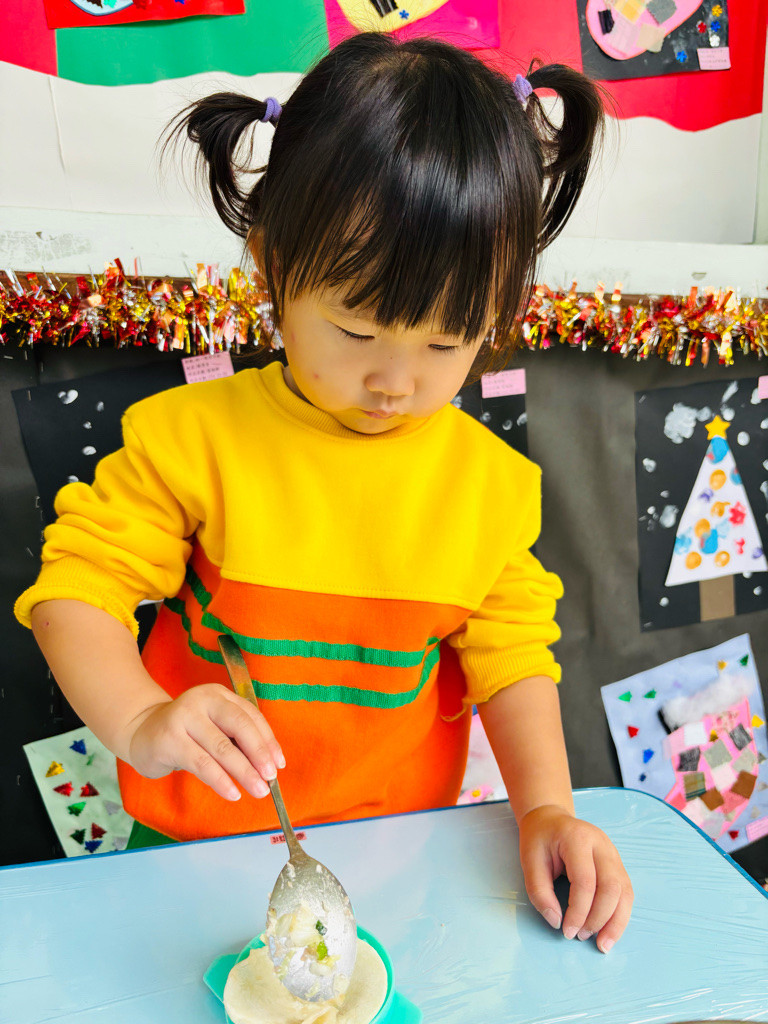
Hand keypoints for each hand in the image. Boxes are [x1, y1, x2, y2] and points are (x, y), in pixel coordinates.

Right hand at [124, 684, 284, 801]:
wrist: (140, 732)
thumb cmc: (185, 733)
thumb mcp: (212, 727)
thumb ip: (235, 739)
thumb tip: (267, 764)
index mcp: (218, 694)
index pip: (250, 716)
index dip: (268, 740)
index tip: (279, 763)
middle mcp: (202, 700)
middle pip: (240, 727)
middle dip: (259, 754)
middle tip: (271, 778)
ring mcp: (184, 717)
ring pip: (222, 748)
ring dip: (244, 772)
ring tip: (258, 790)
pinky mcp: (169, 739)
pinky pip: (201, 763)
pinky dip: (220, 780)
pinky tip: (232, 793)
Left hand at [518, 804, 632, 952]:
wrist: (551, 818)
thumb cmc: (539, 840)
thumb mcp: (529, 861)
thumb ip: (540, 892)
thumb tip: (556, 922)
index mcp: (578, 839)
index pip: (585, 881)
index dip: (578, 911)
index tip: (566, 931)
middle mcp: (602, 844)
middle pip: (611, 887)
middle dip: (599, 918)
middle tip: (581, 936)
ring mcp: (613, 853)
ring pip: (625, 892)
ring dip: (616, 922)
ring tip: (602, 944)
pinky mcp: (617, 864)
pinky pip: (626, 892)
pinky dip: (620, 915)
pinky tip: (610, 931)